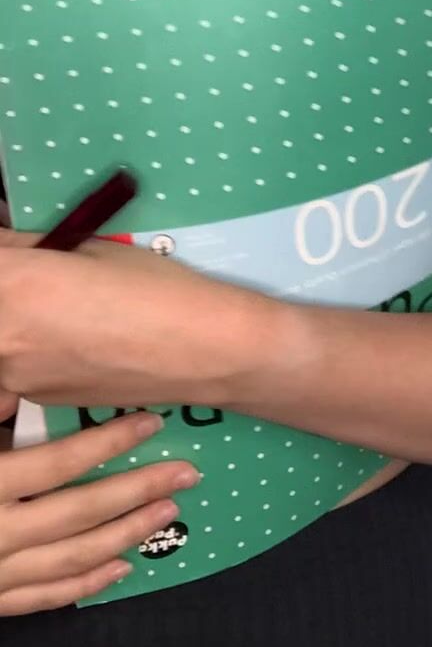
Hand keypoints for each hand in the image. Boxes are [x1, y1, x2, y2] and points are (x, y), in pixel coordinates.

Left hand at [0, 226, 272, 409]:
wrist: (197, 351)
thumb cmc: (151, 287)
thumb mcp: (88, 249)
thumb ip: (29, 246)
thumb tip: (3, 245)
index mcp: (12, 284)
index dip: (8, 256)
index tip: (20, 254)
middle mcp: (1, 336)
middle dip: (14, 290)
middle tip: (45, 283)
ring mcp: (15, 377)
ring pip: (5, 341)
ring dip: (19, 324)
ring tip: (60, 313)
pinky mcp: (37, 401)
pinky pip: (18, 368)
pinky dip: (32, 351)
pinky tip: (74, 342)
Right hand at [0, 409, 200, 614]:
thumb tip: (22, 391)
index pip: (58, 463)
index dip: (108, 443)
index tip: (152, 424)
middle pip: (80, 511)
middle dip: (138, 491)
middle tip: (186, 475)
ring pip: (72, 557)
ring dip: (125, 534)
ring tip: (168, 512)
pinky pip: (46, 596)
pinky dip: (88, 583)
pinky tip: (123, 567)